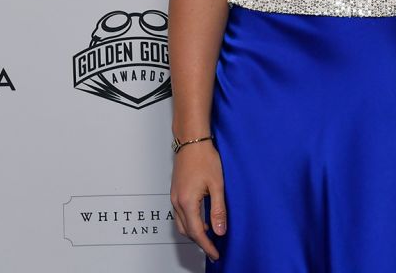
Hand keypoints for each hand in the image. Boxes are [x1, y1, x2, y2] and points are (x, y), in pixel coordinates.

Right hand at [171, 142, 226, 260]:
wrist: (192, 141)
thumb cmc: (204, 158)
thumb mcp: (217, 185)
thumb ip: (218, 209)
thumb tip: (220, 230)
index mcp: (187, 202)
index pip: (197, 232)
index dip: (207, 245)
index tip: (215, 254)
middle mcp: (177, 202)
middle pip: (187, 231)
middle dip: (200, 242)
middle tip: (214, 248)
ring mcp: (175, 197)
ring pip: (182, 224)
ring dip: (195, 232)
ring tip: (210, 235)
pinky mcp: (176, 192)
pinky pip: (181, 214)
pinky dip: (191, 222)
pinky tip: (203, 219)